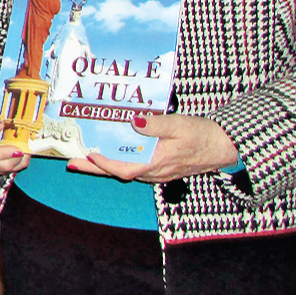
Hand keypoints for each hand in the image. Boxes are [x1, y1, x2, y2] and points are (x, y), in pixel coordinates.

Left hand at [68, 114, 238, 182]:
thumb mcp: (178, 125)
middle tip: (72, 162)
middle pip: (118, 172)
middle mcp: (153, 172)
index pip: (123, 168)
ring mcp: (157, 172)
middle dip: (94, 167)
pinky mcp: (160, 168)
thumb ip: (155, 124)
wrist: (223, 147)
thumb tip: (134, 121)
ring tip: (84, 156)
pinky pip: (135, 167)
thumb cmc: (202, 135)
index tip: (88, 155)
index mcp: (156, 163)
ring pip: (125, 170)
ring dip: (104, 165)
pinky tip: (112, 152)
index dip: (103, 164)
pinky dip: (119, 161)